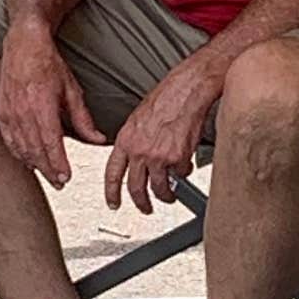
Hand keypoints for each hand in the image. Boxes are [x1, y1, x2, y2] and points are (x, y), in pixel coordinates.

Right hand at [0, 20, 99, 187]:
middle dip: (48, 169)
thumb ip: (83, 119)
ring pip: (21, 147)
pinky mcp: (1, 111)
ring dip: (34, 164)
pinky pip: (8, 139)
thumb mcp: (72, 90)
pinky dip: (18, 153)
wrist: (24, 44)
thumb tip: (99, 140)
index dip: (58, 162)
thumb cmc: (49, 64)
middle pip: (35, 149)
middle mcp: (23, 110)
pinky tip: (27, 161)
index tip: (66, 177)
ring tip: (47, 175)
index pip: (50, 142)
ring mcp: (10, 111)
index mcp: (42, 104)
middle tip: (60, 183)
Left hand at [105, 56, 222, 215]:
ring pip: (160, 188)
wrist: (187, 90)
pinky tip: (185, 164)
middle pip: (135, 188)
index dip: (111, 192)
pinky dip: (184, 171)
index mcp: (126, 140)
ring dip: (166, 195)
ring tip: (170, 195)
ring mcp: (158, 156)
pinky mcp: (177, 158)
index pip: (112, 173)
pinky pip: (180, 174)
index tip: (113, 203)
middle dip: (141, 203)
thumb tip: (138, 159)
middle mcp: (139, 151)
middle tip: (146, 208)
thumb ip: (136, 141)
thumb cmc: (167, 98)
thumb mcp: (139, 119)